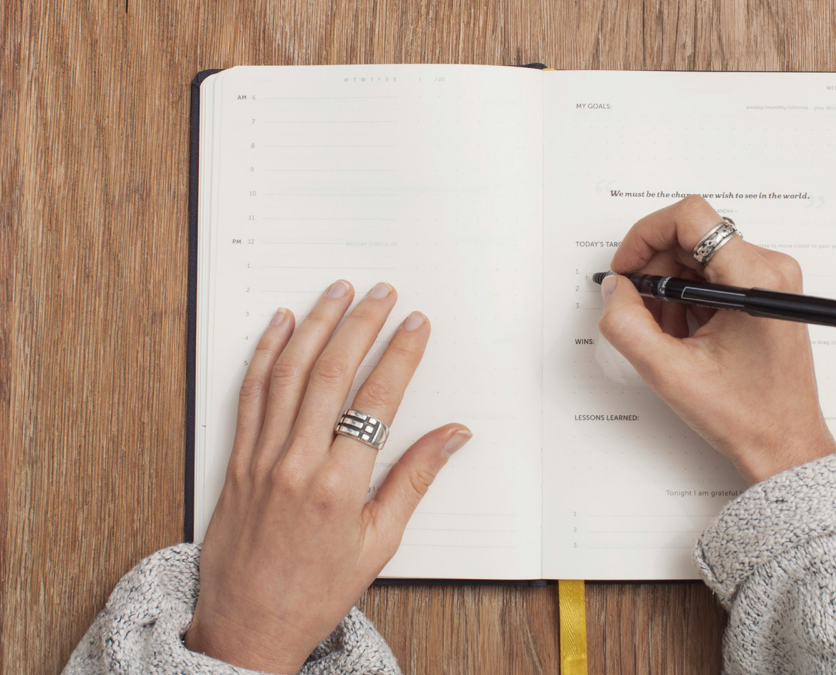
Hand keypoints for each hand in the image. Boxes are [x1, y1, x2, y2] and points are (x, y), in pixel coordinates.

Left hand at [183, 280, 471, 673]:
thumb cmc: (316, 591)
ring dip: (315, 325)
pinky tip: (280, 325)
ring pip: (289, 373)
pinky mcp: (236, 459)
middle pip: (331, 374)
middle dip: (360, 325)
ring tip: (337, 292)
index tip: (415, 325)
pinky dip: (265, 353)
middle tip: (382, 293)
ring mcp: (260, 458)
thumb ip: (414, 480)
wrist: (247, 625)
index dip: (400, 355)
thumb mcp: (379, 543)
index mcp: (340, 487)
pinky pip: (250, 393)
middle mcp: (297, 463)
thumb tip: (453, 436)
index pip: (377, 401)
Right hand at [599, 196, 835, 482]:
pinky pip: (712, 276)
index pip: (691, 218)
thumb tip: (615, 289)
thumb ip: (628, 324)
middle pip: (691, 237)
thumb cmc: (746, 415)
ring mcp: (769, 280)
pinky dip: (688, 300)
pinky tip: (686, 337)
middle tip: (639, 311)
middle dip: (656, 271)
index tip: (627, 268)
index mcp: (755, 279)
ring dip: (671, 290)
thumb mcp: (669, 373)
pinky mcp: (765, 294)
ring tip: (668, 335)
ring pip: (699, 258)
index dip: (646, 235)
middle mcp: (769, 269)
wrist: (784, 445)